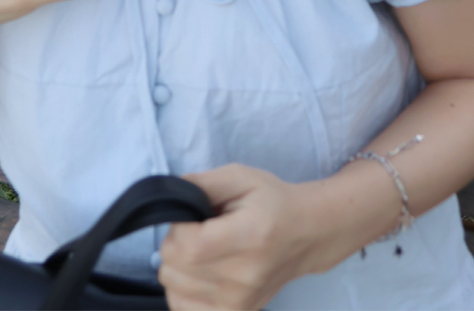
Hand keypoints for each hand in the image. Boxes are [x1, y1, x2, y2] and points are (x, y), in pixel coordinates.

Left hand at [159, 164, 319, 310]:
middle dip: (175, 243)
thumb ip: (202, 183)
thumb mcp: (240, 177)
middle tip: (196, 230)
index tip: (192, 216)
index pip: (188, 246)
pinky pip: (184, 309)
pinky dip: (182, 290)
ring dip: (177, 267)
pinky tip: (197, 273)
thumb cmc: (272, 201)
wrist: (306, 234)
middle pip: (175, 270)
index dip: (178, 227)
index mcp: (248, 236)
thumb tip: (167, 196)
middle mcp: (244, 277)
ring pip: (174, 290)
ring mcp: (240, 302)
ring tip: (200, 251)